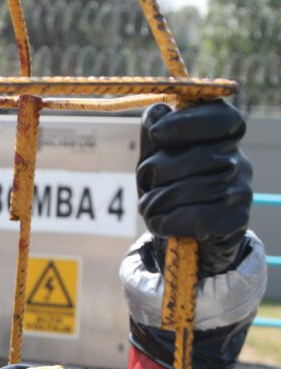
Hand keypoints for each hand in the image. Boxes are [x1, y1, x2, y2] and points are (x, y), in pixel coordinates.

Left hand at [137, 100, 252, 277]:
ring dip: (156, 201)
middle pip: (194, 156)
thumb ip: (155, 133)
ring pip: (188, 188)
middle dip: (158, 171)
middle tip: (147, 184)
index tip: (156, 133)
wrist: (190, 237)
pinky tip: (162, 224)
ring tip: (151, 207)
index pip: (221, 118)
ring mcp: (242, 190)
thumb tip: (158, 111)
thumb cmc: (172, 189)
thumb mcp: (157, 158)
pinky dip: (166, 222)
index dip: (188, 122)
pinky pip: (193, 216)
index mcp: (223, 139)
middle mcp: (239, 161)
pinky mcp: (236, 219)